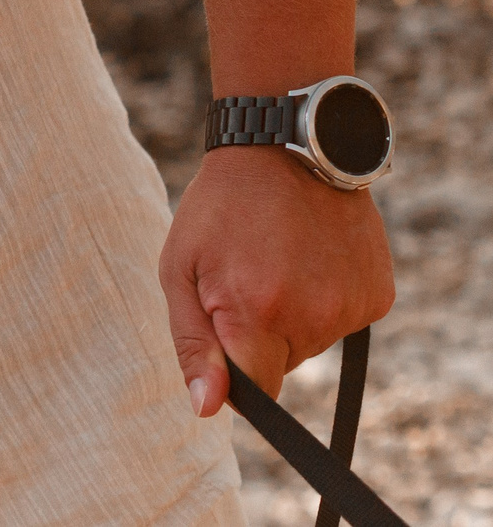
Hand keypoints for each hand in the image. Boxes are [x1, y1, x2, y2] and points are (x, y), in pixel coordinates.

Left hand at [160, 145, 394, 414]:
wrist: (284, 150)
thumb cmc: (218, 210)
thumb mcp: (179, 269)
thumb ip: (192, 344)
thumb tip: (208, 408)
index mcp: (257, 313)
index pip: (257, 394)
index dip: (234, 378)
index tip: (221, 341)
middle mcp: (313, 317)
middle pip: (280, 366)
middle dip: (256, 336)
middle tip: (243, 276)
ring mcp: (351, 307)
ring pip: (310, 345)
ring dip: (290, 317)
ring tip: (275, 259)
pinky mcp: (378, 297)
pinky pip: (340, 323)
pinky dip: (323, 302)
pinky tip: (309, 259)